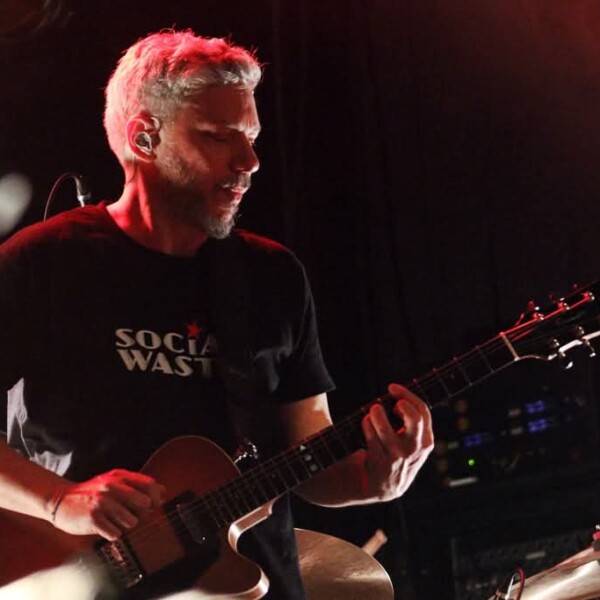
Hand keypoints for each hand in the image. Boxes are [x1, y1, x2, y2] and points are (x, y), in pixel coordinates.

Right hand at [50, 469, 165, 540]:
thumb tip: (163, 493)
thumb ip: (136, 485)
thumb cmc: (92, 493)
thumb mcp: (113, 481)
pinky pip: (116, 533)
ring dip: (124, 525)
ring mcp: (103, 503)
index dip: (156, 498)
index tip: (152, 506)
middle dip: (141, 513)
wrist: (60, 500)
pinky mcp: (93, 519)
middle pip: (145, 504)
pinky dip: (112, 533)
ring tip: (112, 519)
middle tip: (129, 514)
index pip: (151, 486)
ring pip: (132, 521)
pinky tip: (103, 526)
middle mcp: (112, 487)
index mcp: (120, 476)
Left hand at [361, 383, 433, 500]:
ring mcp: (397, 458)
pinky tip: (366, 423)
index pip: (423, 411)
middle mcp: (414, 449)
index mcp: (426, 441)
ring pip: (386, 429)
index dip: (407, 395)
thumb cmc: (397, 454)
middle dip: (402, 404)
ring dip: (377, 415)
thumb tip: (397, 392)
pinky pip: (371, 438)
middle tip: (390, 403)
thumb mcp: (413, 442)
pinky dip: (367, 426)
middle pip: (414, 419)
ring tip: (373, 411)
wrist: (383, 486)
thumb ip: (411, 421)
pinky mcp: (380, 463)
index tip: (392, 387)